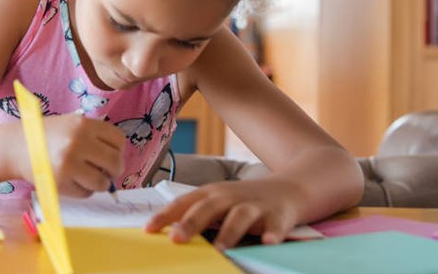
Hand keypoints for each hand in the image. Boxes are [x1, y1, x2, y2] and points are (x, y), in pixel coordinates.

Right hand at [36, 113, 123, 196]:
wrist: (16, 146)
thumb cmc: (47, 135)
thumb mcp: (71, 124)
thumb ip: (94, 136)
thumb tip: (117, 160)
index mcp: (83, 124)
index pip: (118, 140)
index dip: (117, 149)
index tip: (109, 153)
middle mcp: (78, 142)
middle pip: (115, 162)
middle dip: (114, 169)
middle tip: (105, 171)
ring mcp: (69, 163)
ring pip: (103, 182)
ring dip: (99, 183)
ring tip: (87, 177)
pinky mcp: (61, 182)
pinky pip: (86, 193)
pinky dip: (83, 190)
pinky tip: (72, 181)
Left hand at [144, 178, 303, 248]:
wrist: (288, 187)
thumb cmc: (243, 200)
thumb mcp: (217, 202)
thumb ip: (196, 215)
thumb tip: (168, 233)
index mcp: (211, 194)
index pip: (183, 203)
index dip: (165, 215)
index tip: (148, 229)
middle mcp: (230, 197)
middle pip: (207, 209)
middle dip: (191, 223)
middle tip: (176, 239)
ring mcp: (254, 205)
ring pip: (239, 217)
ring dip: (229, 232)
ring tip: (219, 249)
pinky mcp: (278, 215)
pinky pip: (275, 226)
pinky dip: (272, 234)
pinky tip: (268, 242)